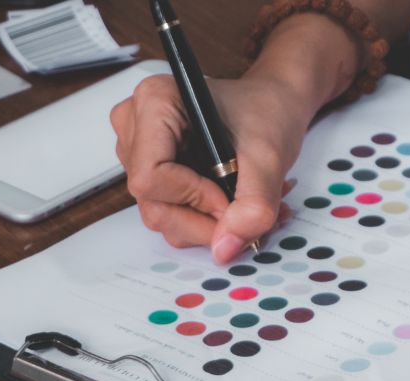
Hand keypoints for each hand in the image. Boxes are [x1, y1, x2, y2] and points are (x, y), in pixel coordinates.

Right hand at [111, 74, 308, 262]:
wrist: (273, 107)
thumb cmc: (266, 113)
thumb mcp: (270, 157)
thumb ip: (253, 204)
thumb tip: (225, 248)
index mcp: (156, 103)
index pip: (150, 177)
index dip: (193, 199)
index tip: (228, 199)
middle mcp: (136, 126)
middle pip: (154, 204)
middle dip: (205, 220)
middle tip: (247, 209)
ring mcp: (139, 153)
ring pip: (163, 217)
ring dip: (211, 223)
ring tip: (247, 202)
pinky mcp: (152, 174)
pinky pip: (171, 215)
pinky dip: (207, 219)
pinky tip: (233, 202)